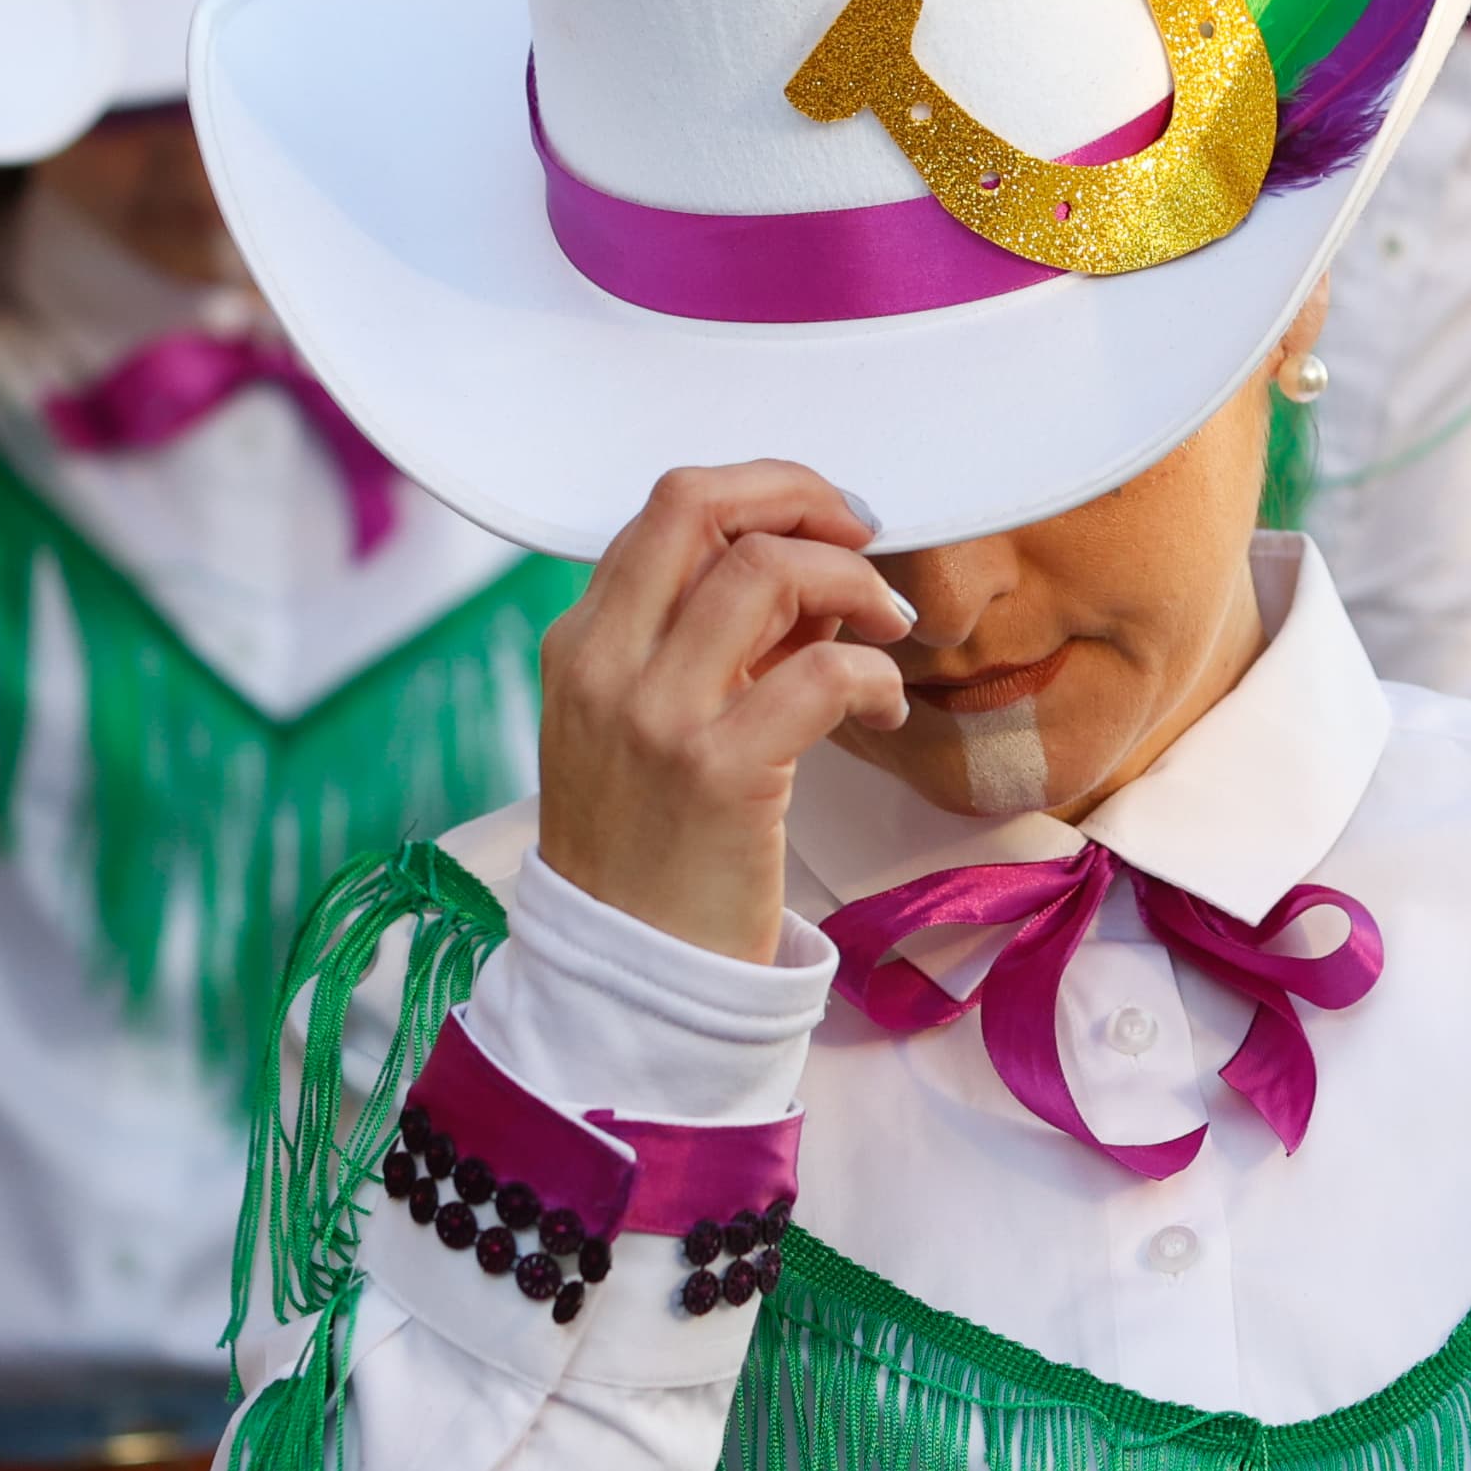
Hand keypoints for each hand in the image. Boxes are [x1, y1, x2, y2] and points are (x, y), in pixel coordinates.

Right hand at [533, 464, 910, 963]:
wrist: (630, 977)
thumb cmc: (654, 853)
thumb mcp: (649, 728)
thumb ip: (714, 644)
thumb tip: (813, 572)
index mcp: (581, 643)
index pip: (670, 508)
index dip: (765, 493)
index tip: (826, 523)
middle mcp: (605, 663)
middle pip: (701, 504)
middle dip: (803, 496)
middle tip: (866, 538)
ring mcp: (655, 715)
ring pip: (766, 570)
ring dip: (853, 581)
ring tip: (889, 629)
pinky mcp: (718, 773)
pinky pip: (822, 671)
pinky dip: (875, 674)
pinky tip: (885, 710)